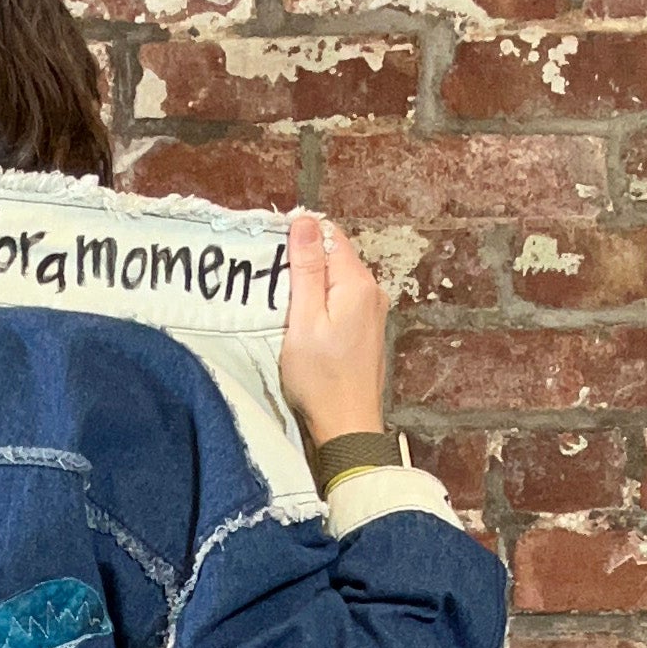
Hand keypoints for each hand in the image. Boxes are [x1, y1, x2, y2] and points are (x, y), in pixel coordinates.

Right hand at [279, 209, 387, 442]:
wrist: (347, 426)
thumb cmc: (320, 378)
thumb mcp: (304, 320)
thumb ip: (306, 269)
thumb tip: (305, 220)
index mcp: (357, 282)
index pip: (329, 234)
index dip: (300, 237)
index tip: (272, 256)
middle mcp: (373, 290)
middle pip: (334, 255)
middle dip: (304, 261)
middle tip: (273, 284)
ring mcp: (373, 311)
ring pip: (337, 278)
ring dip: (312, 284)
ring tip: (286, 304)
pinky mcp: (368, 329)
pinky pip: (343, 300)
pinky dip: (323, 302)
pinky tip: (305, 322)